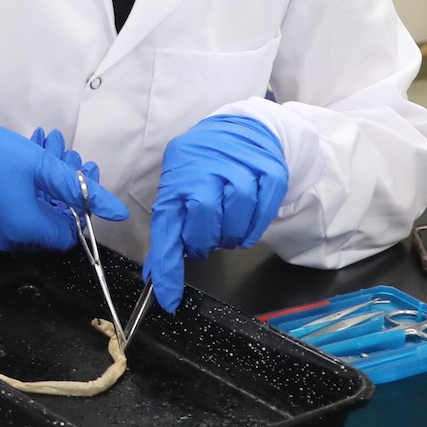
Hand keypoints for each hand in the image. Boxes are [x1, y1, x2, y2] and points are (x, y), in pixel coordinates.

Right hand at [0, 91, 128, 251]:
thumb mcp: (40, 165)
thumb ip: (79, 187)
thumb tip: (116, 212)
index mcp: (27, 230)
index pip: (70, 233)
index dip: (80, 205)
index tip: (80, 173)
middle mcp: (11, 239)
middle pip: (52, 219)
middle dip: (64, 184)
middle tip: (65, 151)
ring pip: (35, 210)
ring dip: (47, 180)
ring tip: (48, 144)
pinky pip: (15, 209)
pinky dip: (27, 187)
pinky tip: (29, 156)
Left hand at [143, 113, 288, 312]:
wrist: (245, 128)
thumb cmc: (206, 163)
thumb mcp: (178, 184)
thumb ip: (170, 226)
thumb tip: (156, 273)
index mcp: (178, 176)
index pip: (167, 226)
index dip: (167, 265)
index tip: (167, 298)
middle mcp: (207, 169)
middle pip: (204, 222)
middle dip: (204, 241)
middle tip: (206, 238)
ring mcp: (241, 169)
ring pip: (235, 223)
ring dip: (230, 235)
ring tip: (226, 223)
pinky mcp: (270, 173)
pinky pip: (261, 217)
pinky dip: (252, 227)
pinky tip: (246, 217)